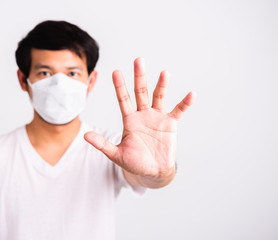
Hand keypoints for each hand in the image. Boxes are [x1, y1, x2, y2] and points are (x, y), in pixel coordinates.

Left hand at [84, 58, 194, 183]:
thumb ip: (102, 144)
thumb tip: (85, 135)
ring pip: (159, 97)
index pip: (123, 100)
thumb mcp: (116, 154)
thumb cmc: (135, 162)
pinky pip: (178, 111)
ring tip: (164, 73)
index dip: (119, 87)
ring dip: (161, 85)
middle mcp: (143, 114)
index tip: (116, 72)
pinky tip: (191, 94)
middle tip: (138, 60)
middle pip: (140, 92)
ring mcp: (157, 117)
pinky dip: (185, 103)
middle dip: (139, 77)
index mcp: (129, 120)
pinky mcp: (170, 124)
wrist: (153, 171)